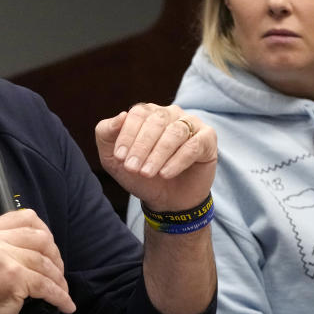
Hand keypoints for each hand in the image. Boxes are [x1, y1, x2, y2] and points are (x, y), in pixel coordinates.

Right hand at [0, 209, 75, 313]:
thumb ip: (11, 243)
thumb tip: (48, 243)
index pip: (27, 217)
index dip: (46, 231)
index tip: (51, 249)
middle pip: (41, 238)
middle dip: (56, 258)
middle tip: (57, 274)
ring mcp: (2, 257)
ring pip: (44, 263)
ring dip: (58, 280)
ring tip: (61, 290)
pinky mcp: (12, 277)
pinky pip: (45, 284)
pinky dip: (59, 296)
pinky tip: (65, 304)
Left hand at [96, 103, 216, 211]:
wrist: (167, 200)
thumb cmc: (140, 174)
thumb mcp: (113, 159)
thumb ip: (106, 133)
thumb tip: (120, 115)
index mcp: (148, 113)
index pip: (138, 114)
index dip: (127, 135)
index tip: (120, 157)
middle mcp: (170, 113)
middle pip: (156, 121)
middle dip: (142, 146)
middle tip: (132, 168)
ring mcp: (190, 123)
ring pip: (175, 132)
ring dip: (158, 154)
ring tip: (147, 173)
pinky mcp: (207, 138)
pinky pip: (193, 145)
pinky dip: (177, 160)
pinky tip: (165, 174)